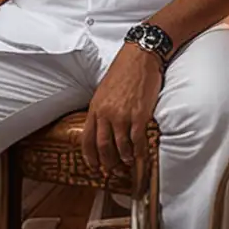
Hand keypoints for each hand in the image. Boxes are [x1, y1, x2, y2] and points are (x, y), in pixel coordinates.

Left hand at [82, 44, 162, 174]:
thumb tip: (104, 126)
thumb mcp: (104, 91)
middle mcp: (106, 114)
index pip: (87, 139)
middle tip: (113, 170)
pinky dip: (139, 152)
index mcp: (95, 108)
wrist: (140, 58)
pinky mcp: (140, 115)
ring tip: (128, 162)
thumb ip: (102, 109)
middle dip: (108, 163)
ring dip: (125, 158)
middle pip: (103, 147)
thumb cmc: (123, 71)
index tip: (94, 166)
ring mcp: (123, 116)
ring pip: (120, 147)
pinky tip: (141, 155)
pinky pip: (138, 141)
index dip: (90, 157)